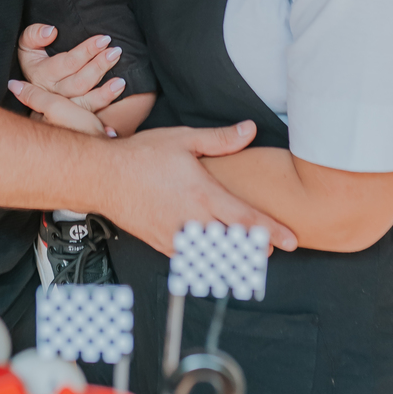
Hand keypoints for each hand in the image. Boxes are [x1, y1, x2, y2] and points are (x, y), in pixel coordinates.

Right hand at [8, 23, 126, 132]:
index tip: (104, 39)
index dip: (87, 50)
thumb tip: (51, 32)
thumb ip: (33, 35)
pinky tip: (118, 90)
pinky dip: (105, 102)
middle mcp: (50, 93)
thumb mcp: (26, 45)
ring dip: (105, 90)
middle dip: (99, 66)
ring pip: (85, 101)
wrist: (30, 89)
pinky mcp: (71, 117)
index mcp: (40, 74)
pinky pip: (90, 112)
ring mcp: (61, 108)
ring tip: (121, 78)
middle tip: (116, 52)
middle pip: (78, 82)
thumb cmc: (34, 60)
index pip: (67, 62)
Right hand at [98, 122, 300, 255]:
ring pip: (214, 258)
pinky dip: (206, 263)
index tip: (290, 240)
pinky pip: (191, 261)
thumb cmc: (140, 157)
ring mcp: (176, 237)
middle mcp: (192, 220)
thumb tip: (249, 130)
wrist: (102, 177)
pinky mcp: (162, 246)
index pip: (246, 219)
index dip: (271, 232)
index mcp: (203, 194)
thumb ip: (220, 139)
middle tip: (268, 250)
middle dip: (255, 251)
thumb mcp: (183, 140)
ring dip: (232, 260)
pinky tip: (213, 260)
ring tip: (245, 258)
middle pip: (235, 246)